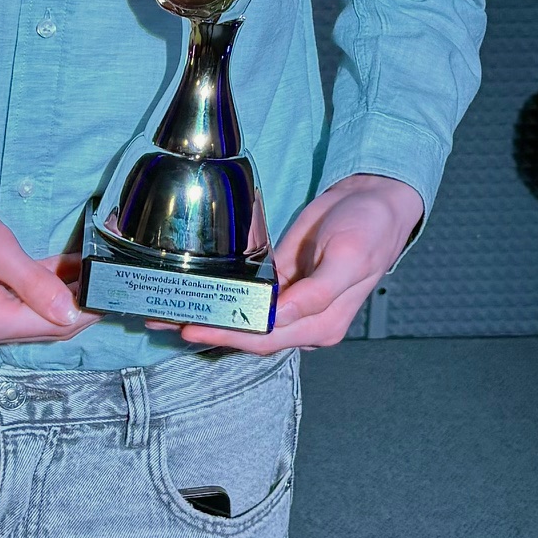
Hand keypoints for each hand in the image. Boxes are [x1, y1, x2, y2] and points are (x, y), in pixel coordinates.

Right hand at [0, 166, 98, 349]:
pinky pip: (22, 303)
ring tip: (99, 267)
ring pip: (38, 314)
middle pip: (48, 325)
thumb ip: (35, 282)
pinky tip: (70, 267)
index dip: (90, 308)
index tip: (119, 287)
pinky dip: (45, 287)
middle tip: (115, 274)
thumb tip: (73, 312)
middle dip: (82, 301)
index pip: (54, 325)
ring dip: (66, 293)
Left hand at [163, 173, 422, 354]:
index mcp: (320, 323)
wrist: (374, 200)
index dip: (228, 335)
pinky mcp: (281, 281)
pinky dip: (221, 298)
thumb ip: (317, 293)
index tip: (194, 327)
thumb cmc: (369, 230)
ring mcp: (290, 303)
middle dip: (207, 329)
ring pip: (242, 318)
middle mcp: (302, 321)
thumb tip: (281, 317)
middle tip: (162, 321)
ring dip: (207, 316)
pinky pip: (247, 297)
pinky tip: (196, 294)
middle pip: (247, 333)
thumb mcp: (349, 258)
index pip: (265, 337)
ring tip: (165, 312)